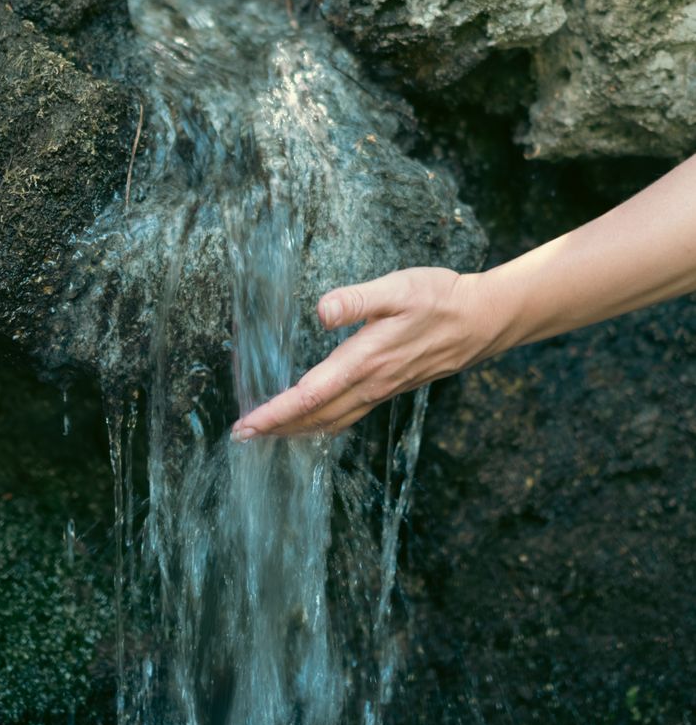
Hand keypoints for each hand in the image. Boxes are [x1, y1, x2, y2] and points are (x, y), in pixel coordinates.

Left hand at [231, 267, 495, 439]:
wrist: (483, 320)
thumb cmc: (440, 298)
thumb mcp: (398, 288)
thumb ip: (357, 300)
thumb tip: (321, 311)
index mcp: (365, 360)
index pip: (309, 396)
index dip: (274, 413)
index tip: (245, 425)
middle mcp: (371, 383)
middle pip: (314, 417)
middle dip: (276, 428)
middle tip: (242, 436)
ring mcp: (382, 389)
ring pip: (332, 421)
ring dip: (297, 430)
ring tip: (269, 433)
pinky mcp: (391, 387)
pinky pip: (349, 415)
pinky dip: (323, 424)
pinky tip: (315, 421)